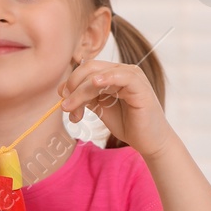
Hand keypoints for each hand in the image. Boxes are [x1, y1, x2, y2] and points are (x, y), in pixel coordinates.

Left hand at [58, 60, 172, 156]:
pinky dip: (107, 78)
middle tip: (65, 107)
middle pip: (89, 69)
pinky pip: (123, 76)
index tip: (63, 103)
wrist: (147, 141)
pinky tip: (95, 83)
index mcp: (111, 74)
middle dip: (73, 87)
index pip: (85, 70)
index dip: (70, 83)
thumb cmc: (125, 123)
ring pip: (99, 75)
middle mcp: (121, 71)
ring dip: (81, 91)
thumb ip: (85, 96)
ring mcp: (132, 76)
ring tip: (71, 109)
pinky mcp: (141, 86)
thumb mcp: (99, 107)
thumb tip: (63, 90)